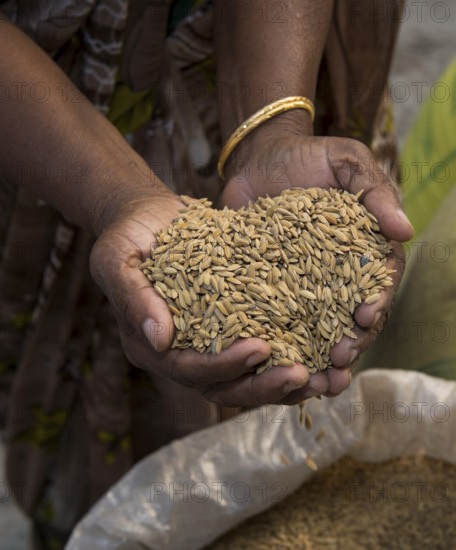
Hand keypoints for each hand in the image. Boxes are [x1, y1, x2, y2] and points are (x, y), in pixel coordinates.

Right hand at [90, 192, 315, 407]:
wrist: (147, 217)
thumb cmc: (127, 235)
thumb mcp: (115, 260)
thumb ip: (134, 299)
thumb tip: (161, 339)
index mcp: (149, 345)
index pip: (187, 370)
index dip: (223, 366)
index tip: (260, 348)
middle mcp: (177, 353)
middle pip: (221, 386)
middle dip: (261, 385)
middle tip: (302, 375)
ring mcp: (204, 343)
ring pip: (243, 377)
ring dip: (280, 381)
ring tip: (322, 377)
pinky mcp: (227, 326)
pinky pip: (256, 349)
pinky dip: (286, 355)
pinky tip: (319, 353)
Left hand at [220, 114, 413, 402]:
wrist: (258, 159)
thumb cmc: (307, 156)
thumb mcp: (346, 161)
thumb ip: (374, 192)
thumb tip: (405, 231)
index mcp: (362, 248)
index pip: (377, 283)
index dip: (375, 304)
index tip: (364, 319)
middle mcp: (335, 273)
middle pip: (349, 316)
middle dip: (350, 342)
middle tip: (339, 359)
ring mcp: (302, 284)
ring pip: (317, 328)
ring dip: (319, 357)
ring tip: (315, 383)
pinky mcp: (269, 287)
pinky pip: (277, 320)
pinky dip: (281, 344)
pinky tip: (275, 367)